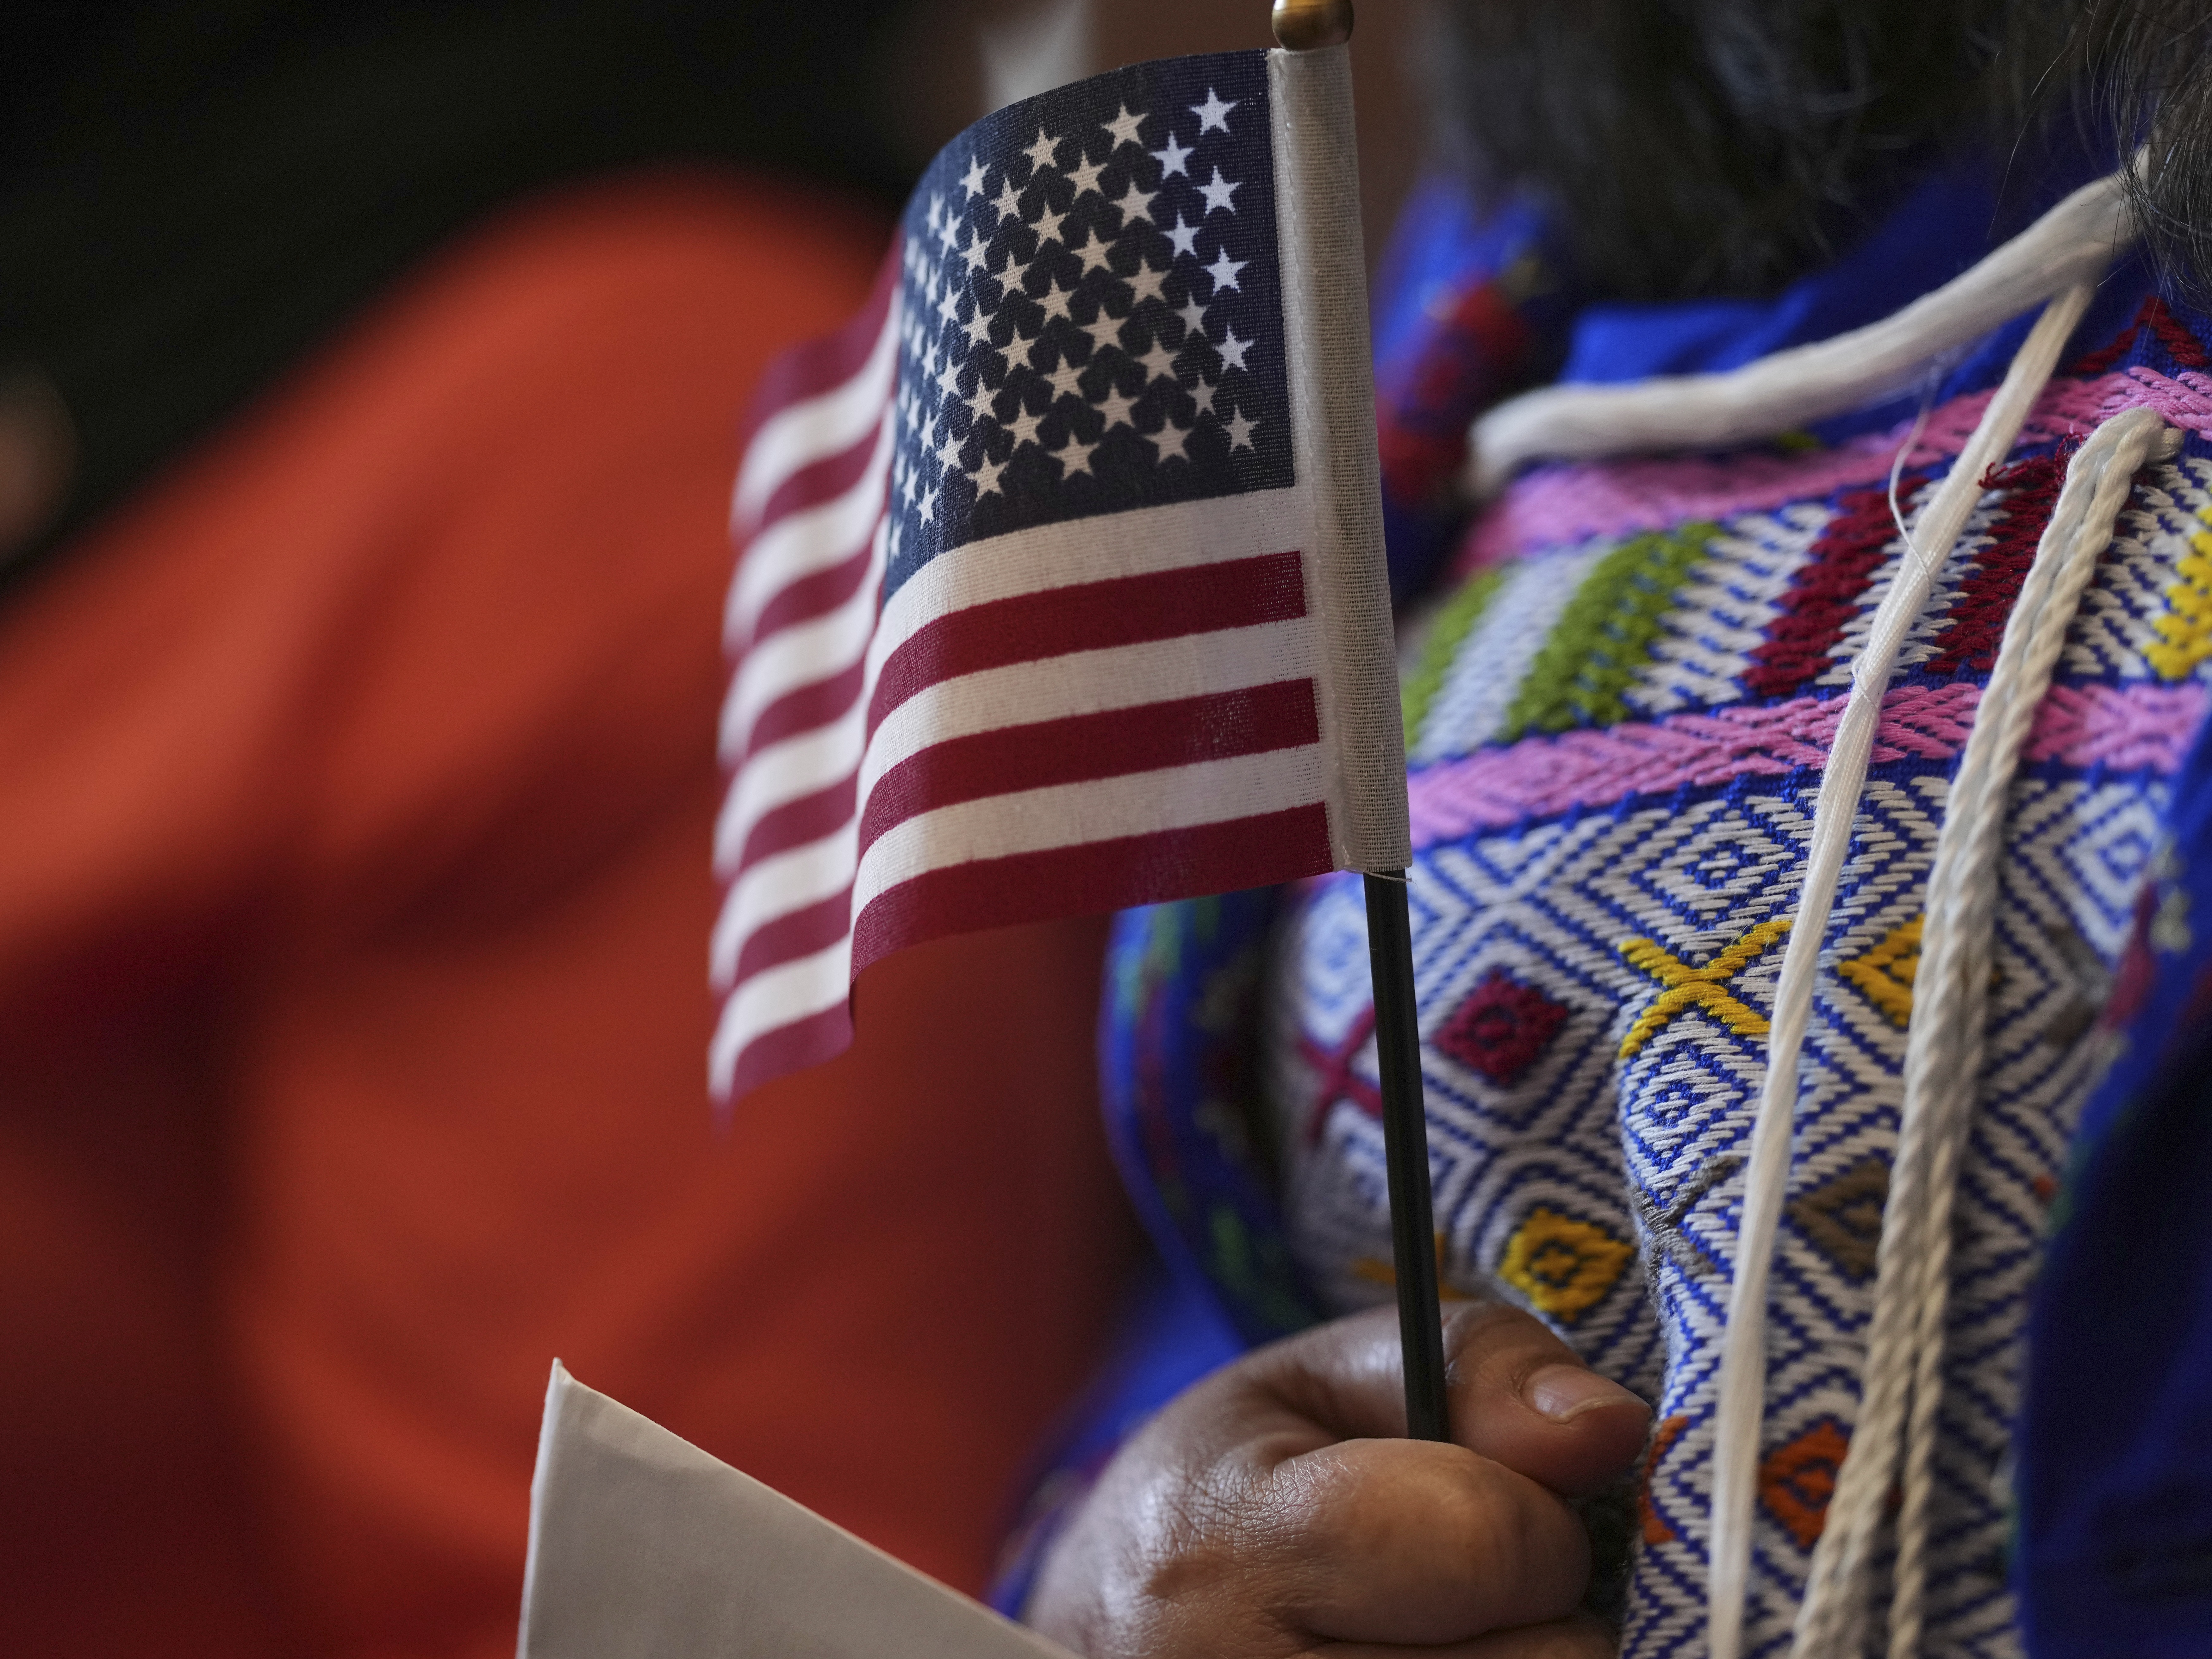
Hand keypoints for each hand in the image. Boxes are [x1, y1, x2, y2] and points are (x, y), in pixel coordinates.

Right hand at [1027, 1300, 1650, 1658]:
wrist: (1109, 1631)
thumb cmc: (1231, 1484)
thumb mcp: (1331, 1379)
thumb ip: (1480, 1367)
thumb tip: (1612, 1425)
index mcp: (1235, 1550)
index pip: (1485, 1544)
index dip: (1528, 1517)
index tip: (1480, 1509)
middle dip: (1537, 1617)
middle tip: (1454, 1596)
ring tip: (1442, 1644)